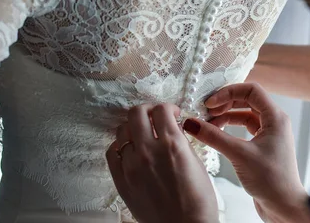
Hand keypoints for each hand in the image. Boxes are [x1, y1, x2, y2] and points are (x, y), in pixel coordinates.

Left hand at [106, 104, 219, 222]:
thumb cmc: (197, 202)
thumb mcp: (196, 162)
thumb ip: (181, 140)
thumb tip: (173, 126)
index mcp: (172, 145)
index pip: (161, 109)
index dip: (168, 108)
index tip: (171, 113)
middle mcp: (149, 151)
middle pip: (137, 113)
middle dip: (147, 111)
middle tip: (154, 117)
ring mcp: (132, 166)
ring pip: (122, 130)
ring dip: (134, 128)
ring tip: (142, 135)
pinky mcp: (121, 180)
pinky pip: (112, 152)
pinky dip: (121, 146)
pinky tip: (131, 151)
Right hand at [183, 83, 309, 222]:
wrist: (284, 207)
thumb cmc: (272, 180)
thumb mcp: (239, 154)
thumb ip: (214, 137)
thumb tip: (192, 123)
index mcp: (275, 117)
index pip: (251, 90)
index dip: (229, 92)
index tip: (211, 102)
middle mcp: (274, 122)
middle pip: (246, 100)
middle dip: (225, 103)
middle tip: (205, 111)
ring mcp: (268, 134)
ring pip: (244, 115)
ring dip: (226, 116)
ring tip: (207, 124)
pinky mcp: (262, 146)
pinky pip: (243, 129)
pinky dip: (229, 128)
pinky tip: (216, 134)